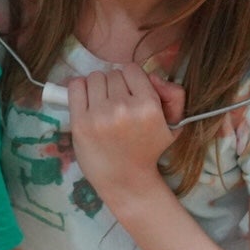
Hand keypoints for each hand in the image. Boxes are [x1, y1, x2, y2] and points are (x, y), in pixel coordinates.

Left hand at [67, 63, 184, 195]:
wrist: (125, 180)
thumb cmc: (149, 149)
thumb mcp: (173, 124)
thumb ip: (173, 94)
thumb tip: (153, 76)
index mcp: (148, 106)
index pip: (132, 69)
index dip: (132, 80)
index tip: (131, 94)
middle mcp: (123, 108)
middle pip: (112, 73)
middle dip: (115, 86)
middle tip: (118, 104)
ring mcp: (99, 115)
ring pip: (94, 77)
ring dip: (98, 88)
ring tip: (103, 105)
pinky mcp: (80, 122)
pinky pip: (75, 86)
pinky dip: (80, 89)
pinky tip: (87, 102)